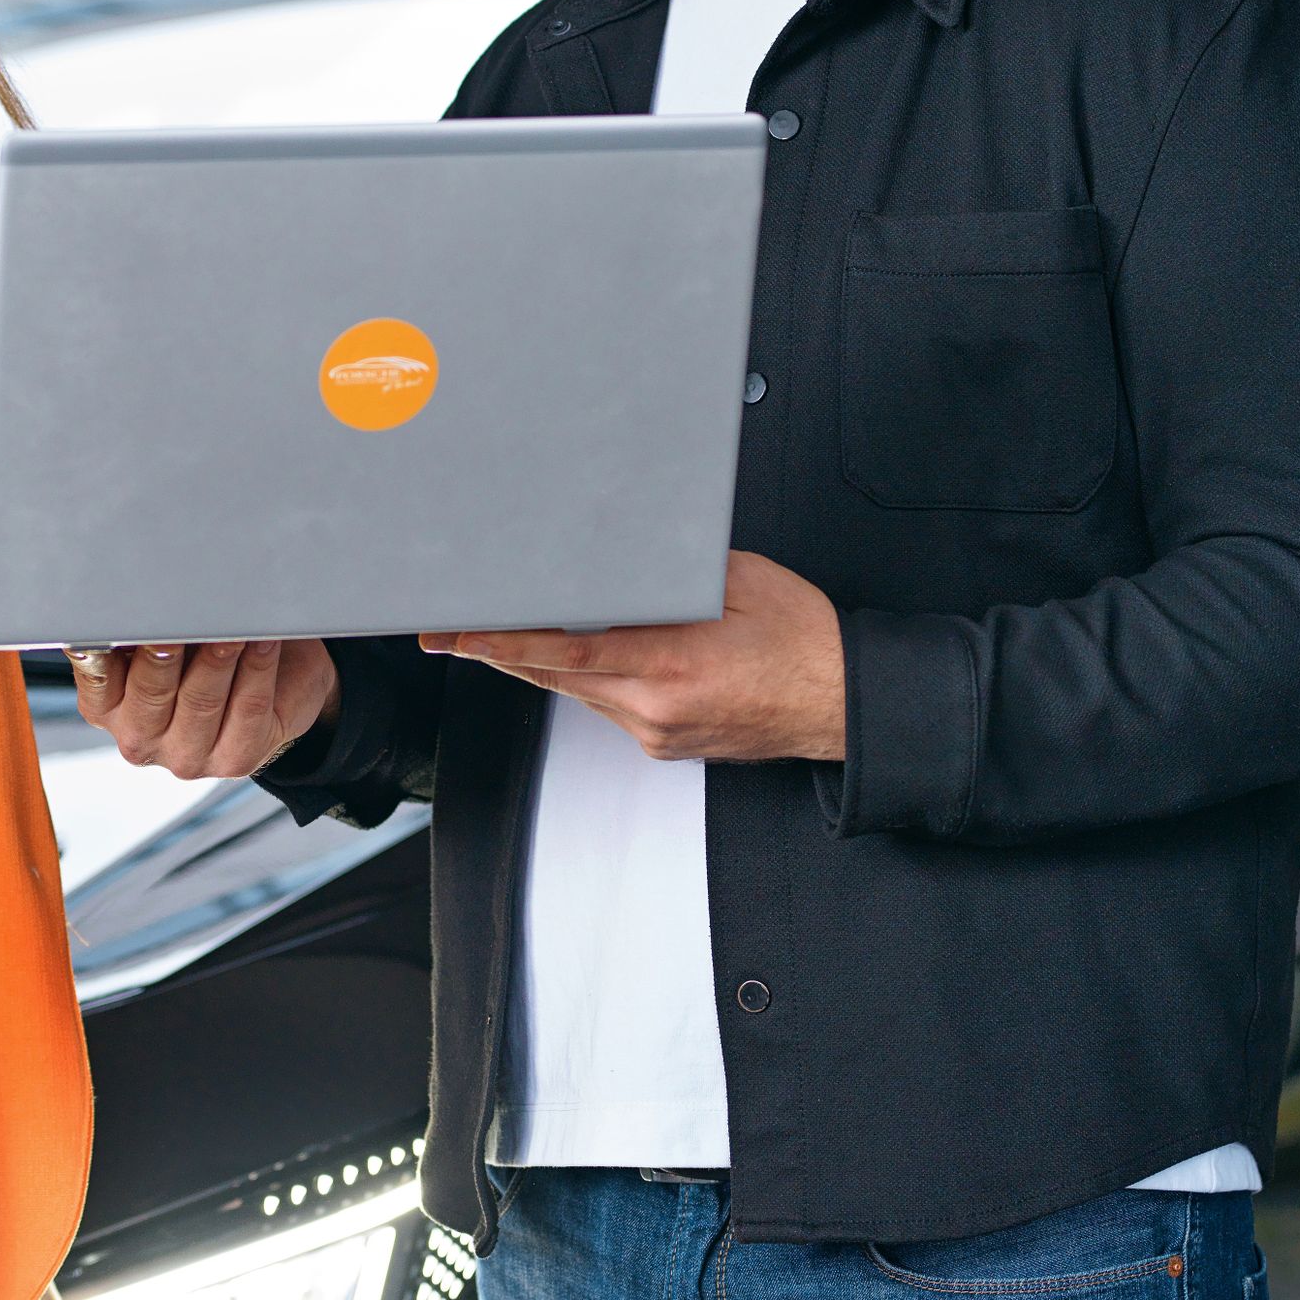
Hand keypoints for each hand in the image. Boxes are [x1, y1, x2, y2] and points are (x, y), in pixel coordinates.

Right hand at [71, 638, 337, 780]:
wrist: (269, 689)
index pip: (98, 676)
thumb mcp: (159, 637)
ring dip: (218, 656)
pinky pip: (248, 708)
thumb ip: (140, 623)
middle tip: (180, 616)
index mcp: (107, 706)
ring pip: (202, 700)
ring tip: (231, 623)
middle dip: (167, 650)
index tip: (121, 621)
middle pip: (151, 691)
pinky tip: (263, 641)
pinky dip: (256, 669)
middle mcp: (140, 736)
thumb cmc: (201, 653)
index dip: (109, 650)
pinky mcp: (236, 757)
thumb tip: (137, 587)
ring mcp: (187, 754)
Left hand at [428, 550, 846, 763]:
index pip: (566, 652)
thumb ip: (671, 567)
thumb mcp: (739, 580)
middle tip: (455, 629)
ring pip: (579, 693)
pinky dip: (590, 679)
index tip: (462, 633)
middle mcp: (656, 707)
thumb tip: (620, 554)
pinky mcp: (663, 744)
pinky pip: (608, 706)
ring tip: (512, 630)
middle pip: (557, 677)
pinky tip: (591, 653)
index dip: (505, 643)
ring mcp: (657, 732)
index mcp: (672, 663)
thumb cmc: (803, 640)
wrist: (843, 703)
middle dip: (505, 650)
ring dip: (548, 664)